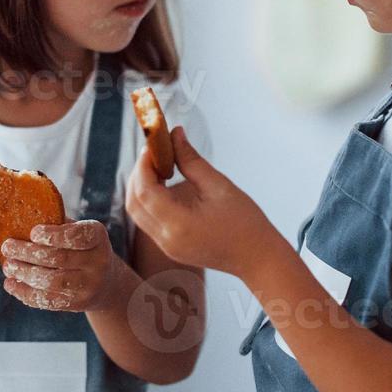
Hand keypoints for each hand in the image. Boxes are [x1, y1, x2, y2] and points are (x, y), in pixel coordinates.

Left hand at [1, 219, 115, 311]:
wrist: (106, 282)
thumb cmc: (81, 248)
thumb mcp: (77, 231)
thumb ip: (56, 224)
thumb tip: (20, 217)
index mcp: (97, 237)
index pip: (77, 236)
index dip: (53, 235)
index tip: (32, 232)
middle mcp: (98, 262)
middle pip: (59, 258)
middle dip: (28, 253)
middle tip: (7, 247)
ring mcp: (89, 286)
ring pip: (52, 281)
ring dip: (24, 273)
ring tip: (7, 266)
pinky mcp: (77, 304)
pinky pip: (48, 300)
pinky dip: (25, 293)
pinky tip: (11, 284)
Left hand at [125, 126, 282, 275]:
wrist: (258, 257)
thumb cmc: (245, 222)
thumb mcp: (219, 186)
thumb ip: (191, 160)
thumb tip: (175, 134)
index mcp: (179, 224)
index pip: (145, 190)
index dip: (143, 164)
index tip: (153, 145)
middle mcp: (166, 239)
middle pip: (134, 203)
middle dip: (138, 174)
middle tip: (154, 152)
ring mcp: (167, 246)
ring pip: (137, 213)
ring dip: (141, 187)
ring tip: (159, 165)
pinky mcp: (171, 248)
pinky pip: (148, 221)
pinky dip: (149, 200)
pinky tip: (164, 184)